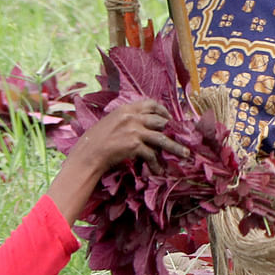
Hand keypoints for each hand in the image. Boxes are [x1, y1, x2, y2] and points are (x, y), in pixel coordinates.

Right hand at [46, 99, 189, 223]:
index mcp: (126, 108)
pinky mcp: (135, 145)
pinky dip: (156, 164)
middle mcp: (132, 117)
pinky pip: (151, 154)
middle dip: (172, 130)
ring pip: (162, 138)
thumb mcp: (111, 122)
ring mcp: (135, 130)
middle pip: (160, 121)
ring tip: (186, 155)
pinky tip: (158, 171)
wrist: (88, 154)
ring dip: (175, 148)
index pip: (150, 104)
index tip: (169, 118)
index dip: (163, 111)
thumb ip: (127, 120)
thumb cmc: (95, 140)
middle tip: (181, 138)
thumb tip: (143, 126)